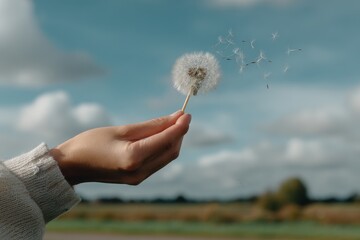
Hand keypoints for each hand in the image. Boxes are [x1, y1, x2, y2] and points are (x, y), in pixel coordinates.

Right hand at [50, 111, 190, 185]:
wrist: (71, 166)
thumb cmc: (91, 142)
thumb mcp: (121, 130)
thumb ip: (151, 126)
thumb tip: (175, 118)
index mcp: (134, 158)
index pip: (167, 141)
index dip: (180, 126)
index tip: (187, 113)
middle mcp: (139, 172)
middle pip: (171, 151)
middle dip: (179, 133)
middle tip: (181, 116)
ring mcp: (139, 178)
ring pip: (166, 157)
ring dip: (173, 140)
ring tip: (173, 123)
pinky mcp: (137, 179)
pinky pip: (157, 162)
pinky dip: (163, 148)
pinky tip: (161, 136)